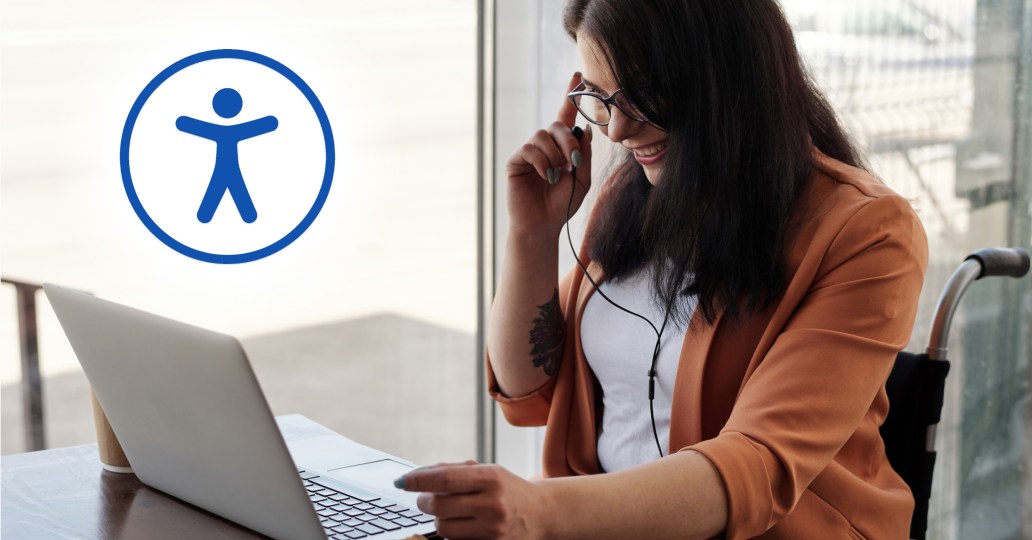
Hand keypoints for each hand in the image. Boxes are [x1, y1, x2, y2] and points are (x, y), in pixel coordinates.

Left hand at [396, 460, 550, 538]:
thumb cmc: (508, 489)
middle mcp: (493, 503)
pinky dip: (452, 532)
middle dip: (424, 501)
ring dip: (439, 519)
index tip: (402, 481)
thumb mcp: (487, 471)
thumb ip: (453, 469)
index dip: (418, 480)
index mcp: (491, 477)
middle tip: (426, 498)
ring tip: (449, 511)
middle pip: (439, 505)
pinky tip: (461, 525)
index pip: (444, 478)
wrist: (541, 513)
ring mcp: (493, 529)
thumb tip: (417, 474)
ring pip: (443, 527)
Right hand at [504, 72, 593, 238]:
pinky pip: (529, 149)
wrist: (543, 225)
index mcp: (559, 147)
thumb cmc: (562, 204)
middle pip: (556, 125)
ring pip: (542, 135)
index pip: (565, 116)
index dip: (570, 96)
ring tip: (556, 174)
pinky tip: (546, 176)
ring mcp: (528, 152)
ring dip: (555, 154)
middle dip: (569, 141)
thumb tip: (583, 127)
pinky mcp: (515, 161)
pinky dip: (542, 162)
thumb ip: (584, 153)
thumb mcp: (582, 178)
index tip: (577, 76)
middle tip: (574, 161)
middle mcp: (543, 145)